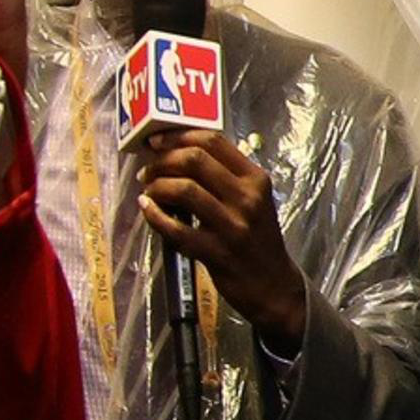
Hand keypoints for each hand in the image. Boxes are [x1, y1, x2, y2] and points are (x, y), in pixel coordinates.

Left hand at [132, 128, 307, 340]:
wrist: (272, 284)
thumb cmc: (257, 238)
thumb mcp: (253, 201)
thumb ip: (226, 177)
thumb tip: (178, 154)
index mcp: (256, 179)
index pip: (213, 141)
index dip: (177, 136)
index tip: (156, 141)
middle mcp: (247, 198)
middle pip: (195, 159)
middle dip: (162, 160)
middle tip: (148, 169)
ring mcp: (232, 225)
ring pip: (184, 189)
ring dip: (156, 186)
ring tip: (149, 190)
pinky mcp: (216, 251)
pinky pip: (175, 228)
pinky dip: (154, 215)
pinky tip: (147, 209)